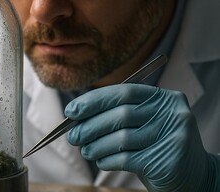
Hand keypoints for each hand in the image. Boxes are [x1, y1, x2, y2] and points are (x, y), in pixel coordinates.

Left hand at [65, 84, 219, 190]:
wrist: (194, 176)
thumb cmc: (157, 145)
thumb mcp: (144, 123)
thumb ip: (118, 115)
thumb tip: (77, 116)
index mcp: (164, 98)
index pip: (123, 91)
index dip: (94, 100)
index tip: (72, 111)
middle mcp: (171, 113)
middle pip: (120, 115)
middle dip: (90, 126)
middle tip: (73, 136)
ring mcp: (173, 136)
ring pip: (121, 138)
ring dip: (96, 146)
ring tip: (86, 151)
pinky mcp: (168, 160)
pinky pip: (127, 158)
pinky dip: (108, 160)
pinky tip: (101, 161)